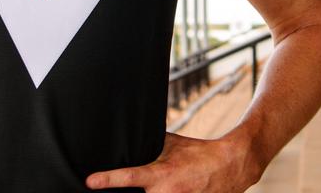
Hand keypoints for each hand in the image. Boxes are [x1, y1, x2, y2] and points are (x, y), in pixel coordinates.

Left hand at [85, 132, 261, 192]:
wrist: (229, 166)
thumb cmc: (199, 154)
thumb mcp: (172, 144)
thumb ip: (150, 143)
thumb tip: (132, 135)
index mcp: (160, 174)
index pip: (128, 177)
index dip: (107, 179)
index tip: (90, 181)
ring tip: (155, 187)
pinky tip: (162, 191)